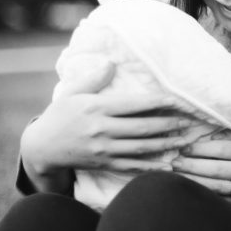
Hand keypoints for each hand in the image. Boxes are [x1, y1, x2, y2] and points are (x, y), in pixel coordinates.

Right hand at [21, 61, 210, 184]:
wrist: (41, 148)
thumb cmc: (59, 115)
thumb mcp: (72, 93)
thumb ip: (93, 79)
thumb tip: (111, 63)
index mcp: (96, 108)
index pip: (134, 104)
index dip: (158, 102)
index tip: (177, 99)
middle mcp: (101, 130)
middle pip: (142, 128)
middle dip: (168, 124)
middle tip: (190, 122)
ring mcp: (103, 150)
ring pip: (141, 148)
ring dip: (165, 145)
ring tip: (185, 141)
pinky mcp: (104, 164)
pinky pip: (132, 166)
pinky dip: (152, 167)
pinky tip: (169, 165)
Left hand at [170, 128, 230, 213]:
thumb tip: (205, 129)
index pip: (221, 149)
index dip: (199, 149)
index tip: (184, 147)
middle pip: (216, 169)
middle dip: (191, 165)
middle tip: (174, 162)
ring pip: (215, 187)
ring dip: (193, 181)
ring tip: (177, 175)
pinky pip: (219, 201)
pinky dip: (202, 195)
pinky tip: (189, 189)